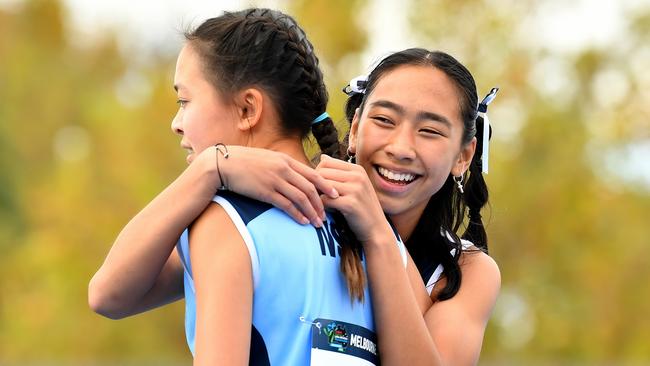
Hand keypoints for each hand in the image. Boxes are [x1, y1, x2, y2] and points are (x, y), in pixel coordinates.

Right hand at [199, 146, 337, 226]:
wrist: (223, 163)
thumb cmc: (244, 162)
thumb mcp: (267, 159)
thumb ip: (282, 167)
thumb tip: (294, 177)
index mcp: (286, 160)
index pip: (313, 173)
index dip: (326, 185)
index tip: (336, 195)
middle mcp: (283, 169)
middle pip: (310, 188)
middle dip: (322, 203)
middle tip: (328, 215)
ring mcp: (275, 180)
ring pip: (301, 198)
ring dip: (312, 212)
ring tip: (318, 223)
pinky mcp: (265, 192)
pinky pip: (287, 205)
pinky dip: (297, 214)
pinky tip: (303, 221)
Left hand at [316, 154, 392, 242]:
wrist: (376, 229)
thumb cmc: (362, 207)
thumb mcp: (354, 185)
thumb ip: (339, 172)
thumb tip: (322, 156)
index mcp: (357, 169)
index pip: (326, 162)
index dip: (317, 174)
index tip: (319, 187)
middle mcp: (358, 176)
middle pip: (322, 173)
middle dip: (316, 185)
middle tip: (318, 198)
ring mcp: (355, 189)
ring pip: (322, 186)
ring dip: (318, 196)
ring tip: (323, 205)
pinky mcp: (351, 204)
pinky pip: (325, 200)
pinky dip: (322, 207)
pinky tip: (327, 212)